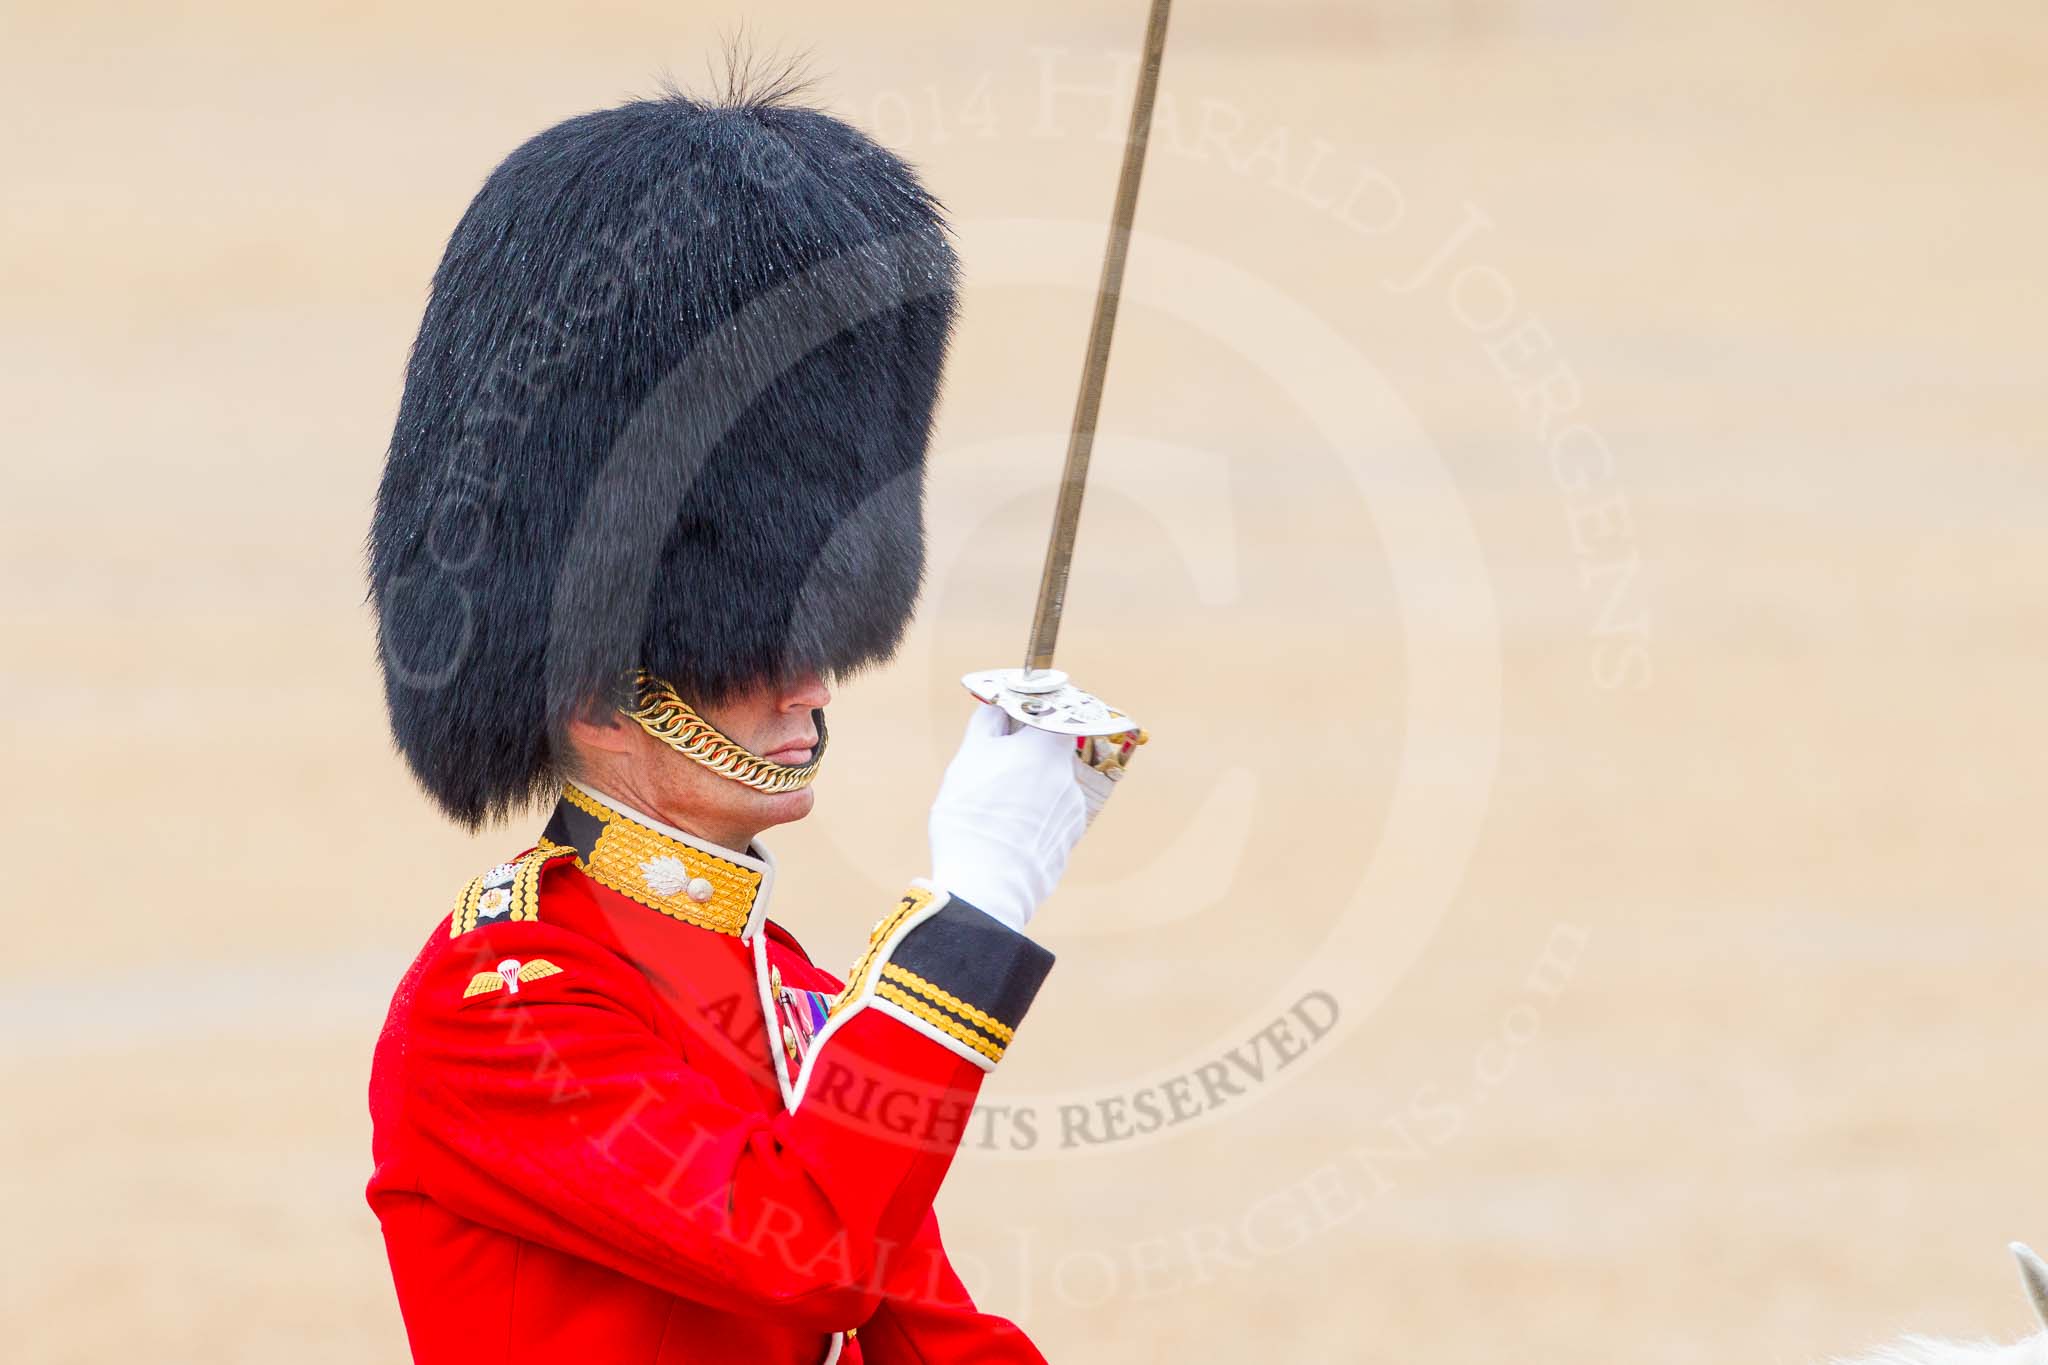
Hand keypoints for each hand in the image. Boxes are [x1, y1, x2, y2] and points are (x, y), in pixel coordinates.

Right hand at [928, 704, 1090, 931]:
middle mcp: (1068, 777)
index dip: (1027, 718)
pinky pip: (1050, 821)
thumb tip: (998, 709)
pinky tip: (1007, 836)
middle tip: (990, 774)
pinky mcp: (1069, 843)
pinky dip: (1033, 822)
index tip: (1008, 726)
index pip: (1049, 716)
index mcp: (1047, 748)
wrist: (987, 886)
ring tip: (995, 813)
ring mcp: (1073, 813)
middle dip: (1023, 760)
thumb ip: (987, 723)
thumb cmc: (973, 816)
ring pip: (1049, 790)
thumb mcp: (968, 757)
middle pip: (1048, 755)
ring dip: (1028, 793)